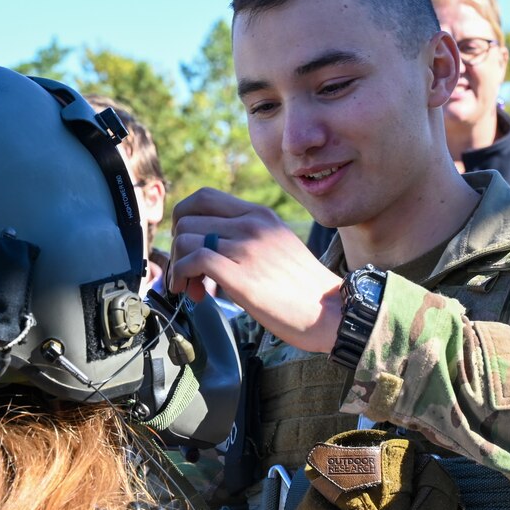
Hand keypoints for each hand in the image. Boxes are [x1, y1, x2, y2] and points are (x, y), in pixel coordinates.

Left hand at [169, 188, 342, 353]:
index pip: (203, 197)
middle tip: (187, 275)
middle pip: (187, 218)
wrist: (332, 311)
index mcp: (260, 215)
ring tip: (191, 289)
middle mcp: (252, 225)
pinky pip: (194, 261)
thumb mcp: (278, 244)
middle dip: (177, 248)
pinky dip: (182, 276)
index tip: (186, 245)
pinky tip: (191, 293)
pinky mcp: (243, 277)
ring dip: (177, 266)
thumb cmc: (304, 287)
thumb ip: (248, 236)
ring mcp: (247, 249)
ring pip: (185, 240)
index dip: (183, 219)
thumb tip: (211, 244)